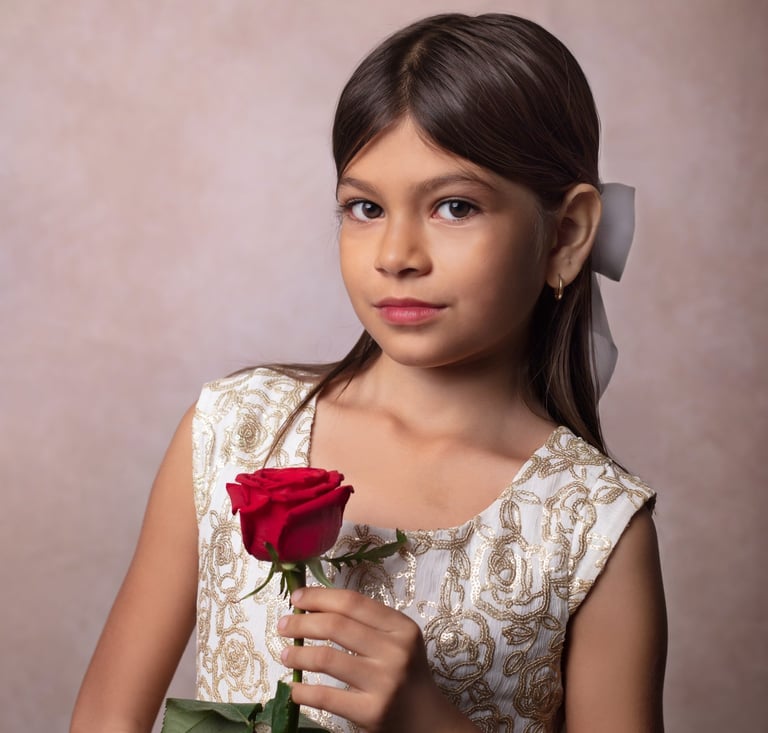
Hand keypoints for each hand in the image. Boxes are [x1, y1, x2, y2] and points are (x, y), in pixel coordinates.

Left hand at [278, 587, 477, 732]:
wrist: (428, 722)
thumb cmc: (406, 674)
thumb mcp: (398, 640)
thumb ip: (367, 623)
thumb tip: (314, 608)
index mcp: (401, 627)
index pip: (352, 603)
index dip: (319, 597)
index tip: (296, 598)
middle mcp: (395, 652)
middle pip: (336, 626)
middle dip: (302, 622)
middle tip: (283, 625)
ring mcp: (383, 683)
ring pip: (326, 658)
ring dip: (298, 655)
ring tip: (284, 655)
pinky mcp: (371, 712)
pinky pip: (326, 697)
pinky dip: (303, 691)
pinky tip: (294, 688)